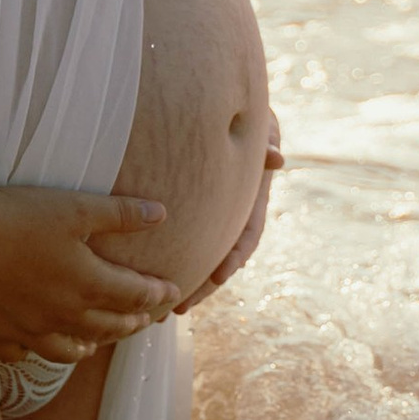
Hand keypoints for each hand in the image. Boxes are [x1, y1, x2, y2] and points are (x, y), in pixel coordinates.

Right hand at [0, 189, 178, 363]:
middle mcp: (62, 315)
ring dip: (88, 346)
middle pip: (106, 326)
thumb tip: (162, 214)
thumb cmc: (17, 217)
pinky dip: (32, 353)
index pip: (133, 296)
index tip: (170, 292)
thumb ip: (121, 214)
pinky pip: (19, 354)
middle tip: (142, 321)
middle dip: (129, 323)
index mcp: (87, 284)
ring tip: (95, 346)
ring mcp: (27, 330)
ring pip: (67, 350)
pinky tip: (33, 347)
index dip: (155, 294)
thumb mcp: (76, 208)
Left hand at [175, 114, 282, 308]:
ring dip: (182, 283)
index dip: (235, 255)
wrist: (224, 109)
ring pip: (197, 256)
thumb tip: (276, 157)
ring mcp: (210, 216)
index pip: (247, 233)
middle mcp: (231, 213)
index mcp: (251, 199)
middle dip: (200, 286)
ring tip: (159, 311)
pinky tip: (141, 279)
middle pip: (217, 258)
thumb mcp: (259, 124)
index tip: (222, 275)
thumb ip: (267, 138)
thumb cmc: (245, 116)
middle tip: (178, 308)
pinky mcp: (188, 212)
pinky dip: (166, 259)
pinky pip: (177, 240)